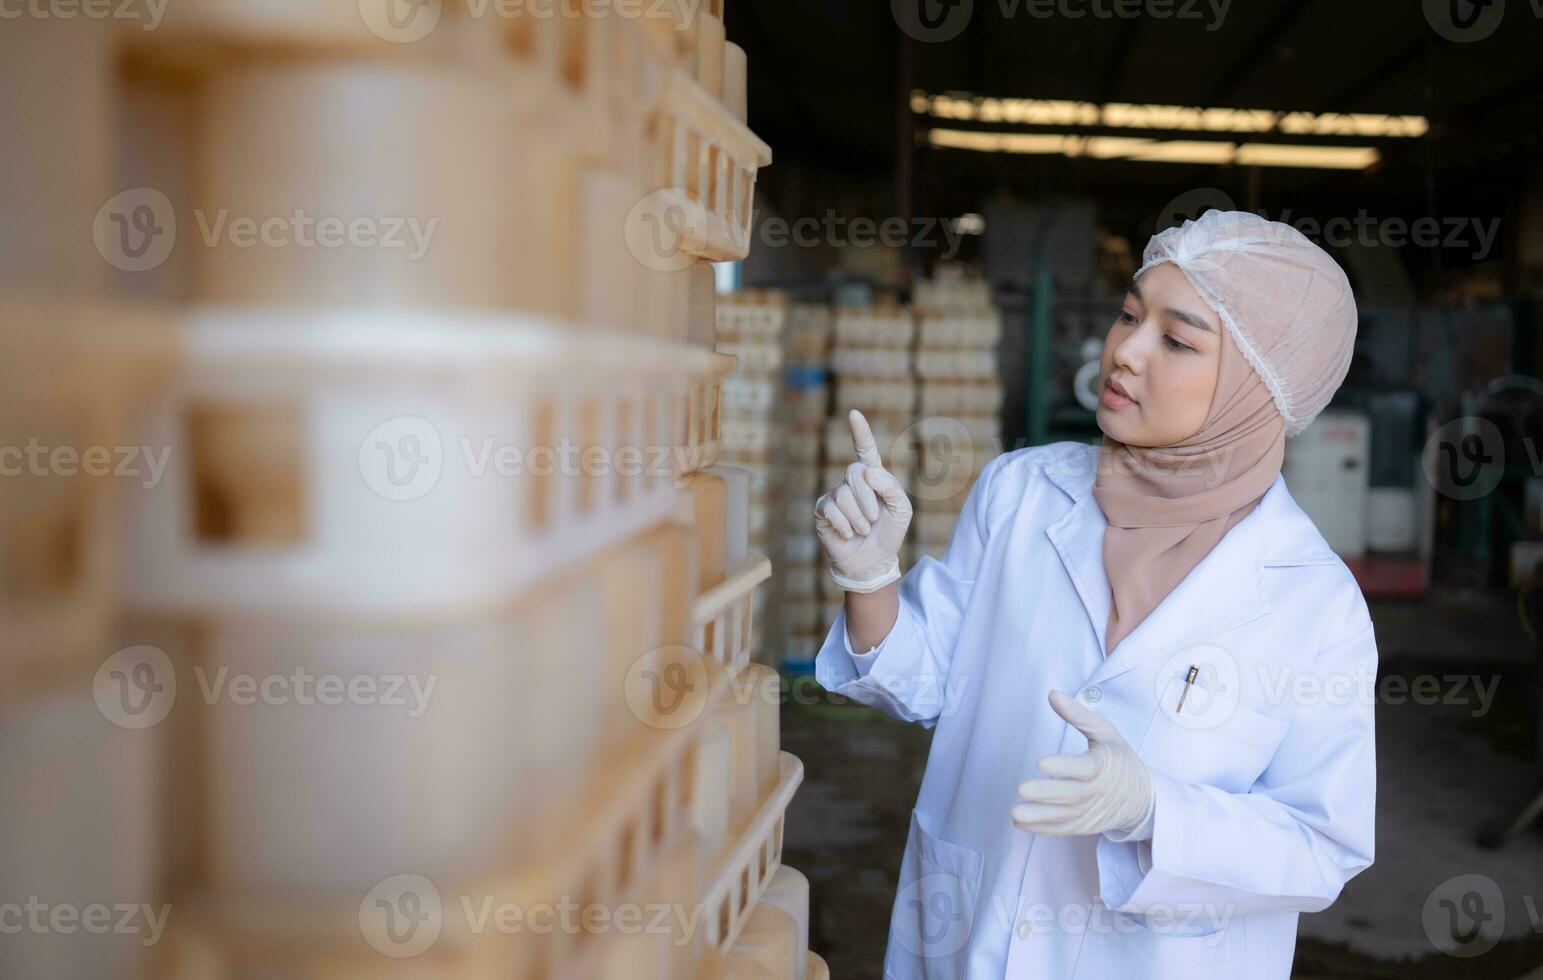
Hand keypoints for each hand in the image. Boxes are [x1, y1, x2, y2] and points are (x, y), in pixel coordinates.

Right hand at [815, 409, 912, 591]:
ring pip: (843, 493)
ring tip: (862, 530)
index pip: (865, 450)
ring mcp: (835, 495)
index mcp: (873, 477)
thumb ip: (892, 487)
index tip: (854, 414)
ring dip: (858, 517)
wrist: (872, 561)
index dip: (860, 432)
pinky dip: (845, 524)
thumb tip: (868, 472)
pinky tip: (848, 534)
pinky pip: (831, 509)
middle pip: (855, 473)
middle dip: (867, 498)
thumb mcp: (902, 510)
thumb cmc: (889, 533)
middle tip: (872, 520)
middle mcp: (852, 482)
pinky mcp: (823, 511)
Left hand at [1011, 690, 1153, 837]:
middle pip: (1072, 795)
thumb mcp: (1104, 731)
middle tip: (1020, 788)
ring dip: (1039, 816)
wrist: (1143, 798)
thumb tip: (1052, 694)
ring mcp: (1091, 811)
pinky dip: (1042, 829)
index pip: (1085, 767)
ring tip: (1015, 812)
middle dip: (1046, 794)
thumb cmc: (1119, 758)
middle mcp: (1098, 791)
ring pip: (1065, 816)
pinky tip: (1020, 823)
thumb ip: (1078, 714)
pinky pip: (1063, 829)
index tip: (1040, 763)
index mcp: (1105, 765)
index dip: (1064, 766)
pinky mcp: (1084, 825)